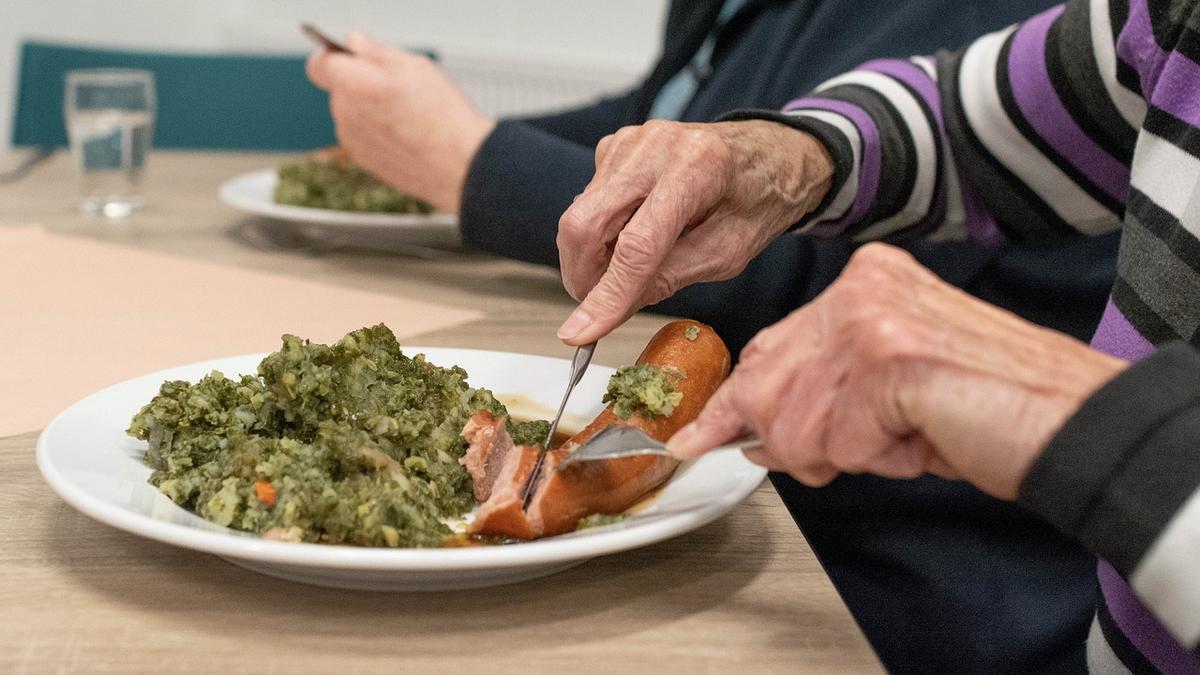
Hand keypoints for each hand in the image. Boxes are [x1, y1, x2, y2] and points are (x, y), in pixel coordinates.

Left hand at [306, 32, 494, 213]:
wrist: (460, 166)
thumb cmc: (443, 117)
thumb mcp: (416, 67)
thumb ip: (377, 52)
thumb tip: (356, 44)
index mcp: (355, 84)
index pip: (320, 65)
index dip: (334, 59)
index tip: (352, 60)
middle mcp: (346, 114)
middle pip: (341, 90)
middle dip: (361, 85)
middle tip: (398, 89)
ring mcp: (352, 141)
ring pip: (352, 114)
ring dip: (370, 110)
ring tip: (406, 116)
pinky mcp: (363, 161)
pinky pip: (362, 136)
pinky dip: (378, 133)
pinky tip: (406, 135)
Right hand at [555, 120, 832, 344]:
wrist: (768, 152)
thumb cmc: (757, 201)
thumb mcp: (726, 254)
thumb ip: (669, 278)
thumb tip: (610, 311)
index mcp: (699, 168)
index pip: (637, 244)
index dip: (607, 294)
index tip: (582, 333)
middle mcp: (657, 145)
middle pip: (585, 222)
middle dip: (582, 275)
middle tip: (598, 306)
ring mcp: (631, 141)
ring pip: (580, 215)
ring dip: (594, 256)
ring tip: (633, 264)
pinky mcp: (615, 145)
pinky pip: (587, 201)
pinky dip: (601, 233)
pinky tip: (633, 234)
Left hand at [666, 244, 1127, 499]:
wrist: (1076, 419)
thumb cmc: (990, 407)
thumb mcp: (890, 387)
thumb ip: (824, 390)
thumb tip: (754, 436)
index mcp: (863, 282)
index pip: (767, 348)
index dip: (733, 403)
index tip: (694, 436)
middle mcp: (860, 288)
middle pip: (767, 387)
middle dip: (792, 441)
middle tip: (857, 447)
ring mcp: (871, 318)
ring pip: (796, 425)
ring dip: (848, 455)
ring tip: (911, 437)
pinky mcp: (888, 358)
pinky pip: (841, 443)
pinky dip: (881, 460)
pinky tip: (925, 438)